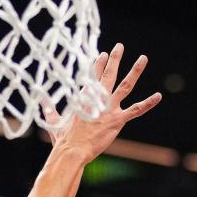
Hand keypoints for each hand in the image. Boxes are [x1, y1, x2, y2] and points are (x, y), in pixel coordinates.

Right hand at [45, 43, 160, 162]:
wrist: (72, 150)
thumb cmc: (62, 138)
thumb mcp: (53, 121)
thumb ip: (48, 108)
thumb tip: (39, 98)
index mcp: (83, 97)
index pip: (91, 75)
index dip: (97, 64)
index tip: (102, 54)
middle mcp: (98, 98)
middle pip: (108, 74)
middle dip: (114, 59)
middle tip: (120, 46)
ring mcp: (109, 108)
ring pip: (125, 85)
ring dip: (135, 71)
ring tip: (143, 59)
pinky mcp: (117, 120)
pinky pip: (136, 110)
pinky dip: (148, 103)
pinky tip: (158, 96)